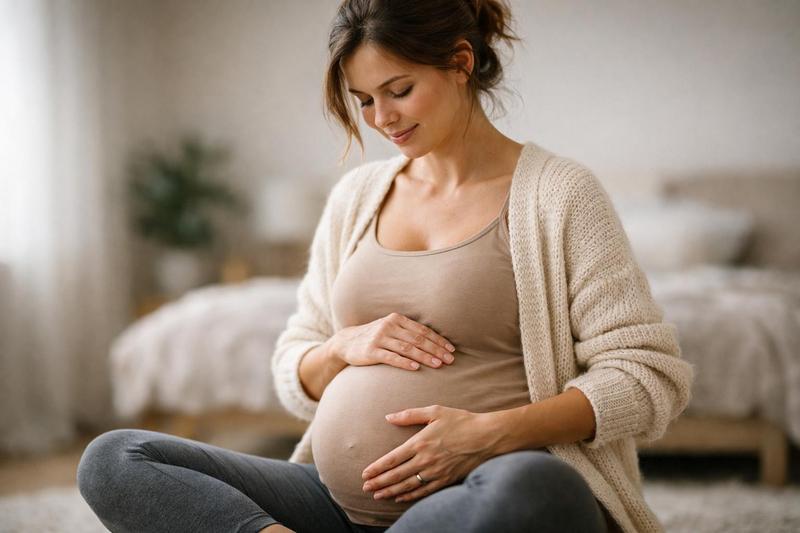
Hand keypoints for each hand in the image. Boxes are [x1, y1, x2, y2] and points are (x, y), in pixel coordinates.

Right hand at [331, 312, 455, 370]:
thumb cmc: (374, 337)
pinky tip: (416, 368)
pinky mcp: (371, 351)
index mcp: (396, 319)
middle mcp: (388, 326)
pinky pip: (391, 357)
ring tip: (438, 364)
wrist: (346, 342)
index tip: (451, 349)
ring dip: (424, 357)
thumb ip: (407, 332)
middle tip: (449, 359)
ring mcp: (379, 338)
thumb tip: (434, 342)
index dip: (438, 340)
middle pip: (418, 339)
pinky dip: (405, 362)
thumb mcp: (390, 328)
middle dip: (436, 349)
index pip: (422, 330)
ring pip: (407, 348)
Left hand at [360, 405, 498, 502]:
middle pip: (396, 475)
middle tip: (365, 488)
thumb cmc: (461, 421)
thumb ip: (410, 415)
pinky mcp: (446, 480)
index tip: (365, 473)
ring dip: (390, 491)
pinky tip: (400, 497)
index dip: (377, 468)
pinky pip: (424, 491)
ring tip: (378, 495)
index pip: (392, 459)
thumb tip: (389, 417)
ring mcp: (436, 472)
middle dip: (379, 482)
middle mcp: (425, 460)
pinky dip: (410, 496)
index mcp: (420, 442)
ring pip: (408, 485)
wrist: (487, 436)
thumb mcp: (435, 411)